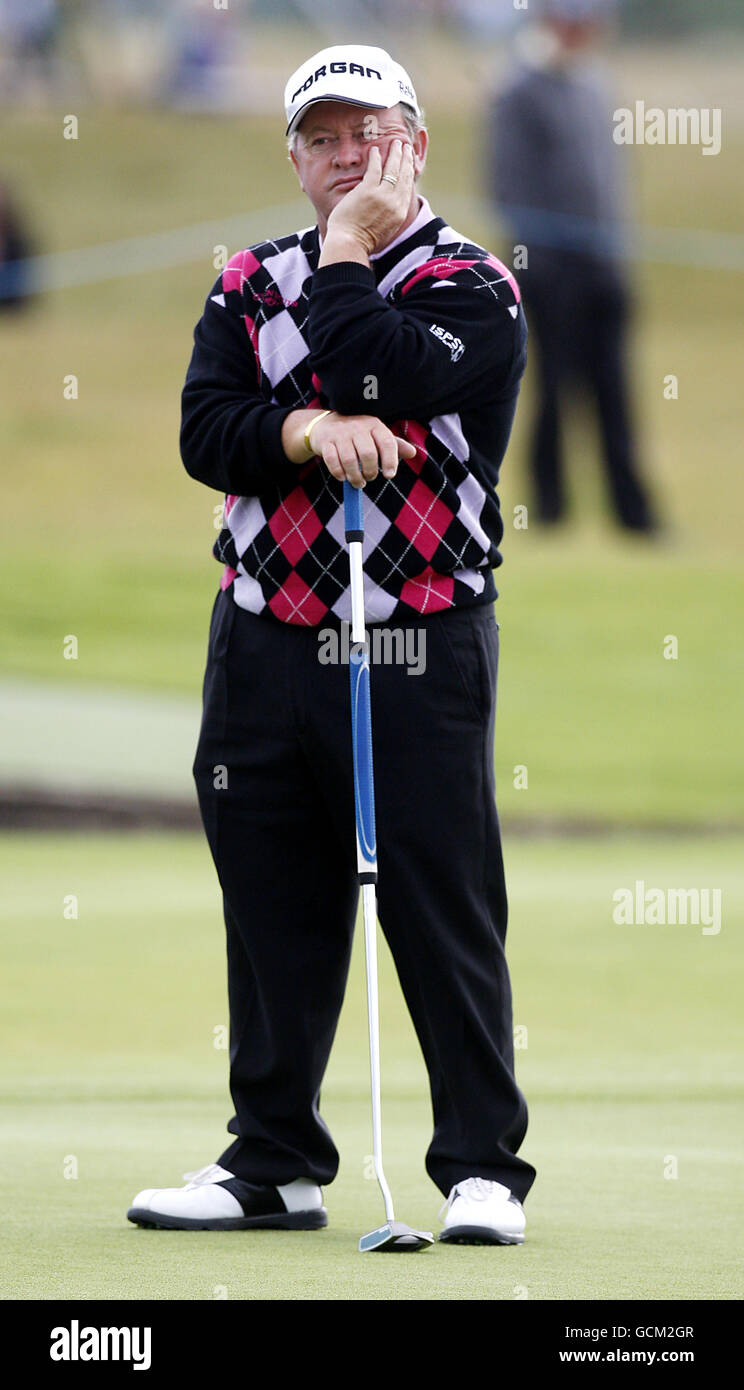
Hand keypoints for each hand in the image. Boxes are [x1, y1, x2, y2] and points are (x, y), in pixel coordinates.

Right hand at [309, 411, 417, 487]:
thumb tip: (413, 453)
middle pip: (368, 454)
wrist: (325, 425)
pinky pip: (332, 461)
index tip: (389, 475)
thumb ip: (394, 445)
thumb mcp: (376, 435)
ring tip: (358, 482)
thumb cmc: (357, 433)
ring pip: (350, 460)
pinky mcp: (325, 442)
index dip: (391, 460)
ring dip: (355, 477)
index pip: (387, 442)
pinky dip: (339, 473)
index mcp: (374, 425)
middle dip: (370, 471)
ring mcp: (340, 434)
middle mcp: (358, 427)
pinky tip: (343, 477)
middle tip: (370, 478)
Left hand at [324, 140, 414, 256]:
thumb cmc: (361, 243)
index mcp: (399, 213)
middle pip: (404, 175)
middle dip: (406, 158)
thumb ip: (389, 217)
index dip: (409, 171)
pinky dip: (376, 157)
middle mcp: (395, 203)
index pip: (407, 187)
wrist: (350, 245)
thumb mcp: (384, 232)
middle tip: (406, 146)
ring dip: (395, 153)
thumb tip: (389, 211)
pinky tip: (375, 149)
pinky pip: (375, 168)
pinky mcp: (368, 191)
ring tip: (395, 142)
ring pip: (393, 169)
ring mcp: (382, 196)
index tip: (409, 162)